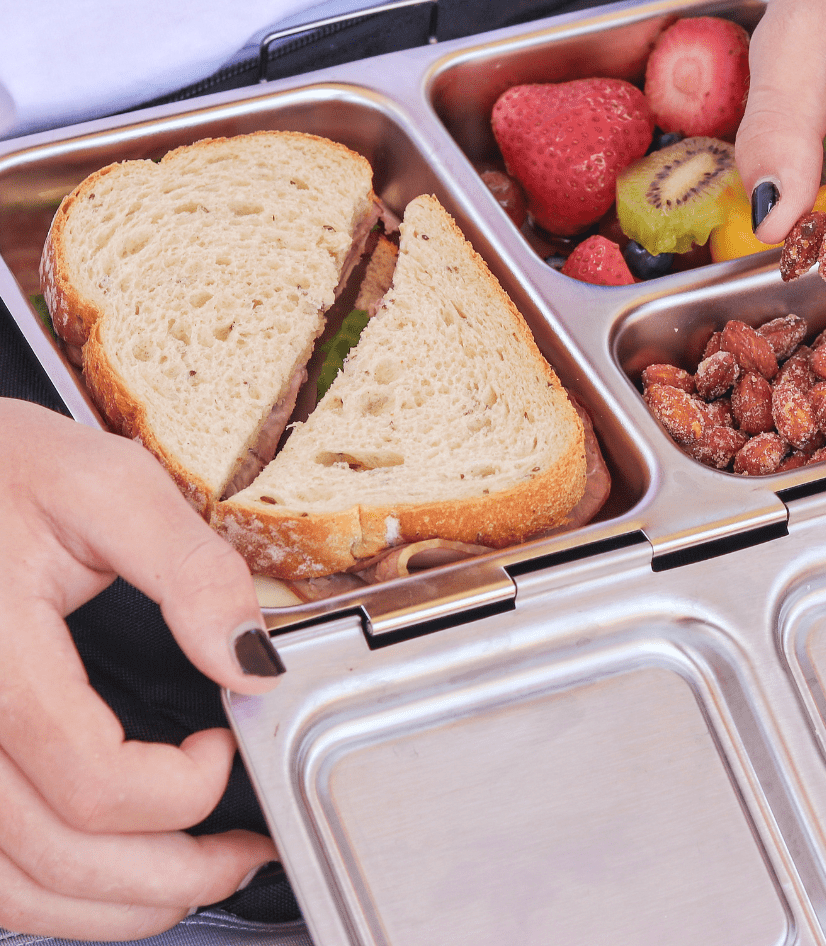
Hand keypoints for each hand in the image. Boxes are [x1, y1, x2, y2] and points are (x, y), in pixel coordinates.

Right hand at [0, 400, 280, 939]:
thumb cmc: (3, 469)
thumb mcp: (109, 487)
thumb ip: (191, 572)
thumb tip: (255, 659)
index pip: (93, 780)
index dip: (182, 788)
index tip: (228, 740)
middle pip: (53, 858)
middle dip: (168, 878)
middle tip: (240, 854)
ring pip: (8, 890)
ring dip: (108, 906)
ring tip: (188, 881)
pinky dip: (47, 893)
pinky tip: (106, 874)